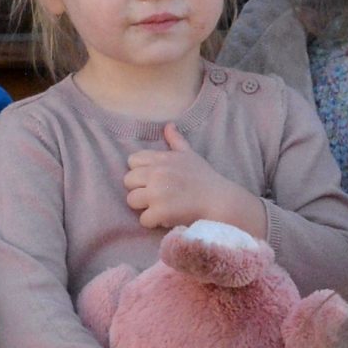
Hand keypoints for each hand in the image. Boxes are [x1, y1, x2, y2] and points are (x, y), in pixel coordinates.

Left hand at [124, 123, 260, 235]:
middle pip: (128, 181)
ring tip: (160, 207)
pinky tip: (166, 218)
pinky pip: (143, 220)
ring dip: (144, 207)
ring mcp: (157, 192)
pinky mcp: (160, 211)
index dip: (141, 172)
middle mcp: (157, 173)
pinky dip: (153, 222)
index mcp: (161, 158)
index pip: (132, 161)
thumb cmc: (204, 178)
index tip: (153, 179)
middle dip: (139, 189)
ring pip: (131, 200)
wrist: (219, 200)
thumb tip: (168, 125)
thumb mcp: (190, 155)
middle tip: (156, 196)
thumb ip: (176, 140)